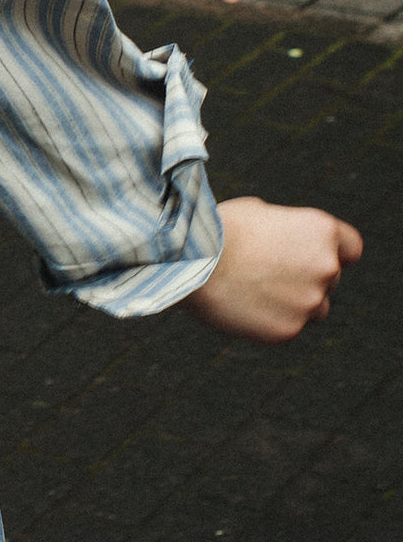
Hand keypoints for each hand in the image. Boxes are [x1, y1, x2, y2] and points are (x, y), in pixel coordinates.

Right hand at [181, 197, 362, 343]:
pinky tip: (242, 308)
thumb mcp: (259, 211)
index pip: (350, 249)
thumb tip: (283, 241)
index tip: (310, 261)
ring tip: (252, 293)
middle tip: (265, 277)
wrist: (191, 262)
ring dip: (292, 305)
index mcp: (323, 231)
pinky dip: (269, 323)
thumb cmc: (217, 230)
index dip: (331, 254)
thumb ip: (285, 228)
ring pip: (313, 309)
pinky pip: (287, 329)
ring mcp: (310, 301)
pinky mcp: (288, 330)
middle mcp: (327, 266)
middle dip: (304, 280)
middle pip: (329, 281)